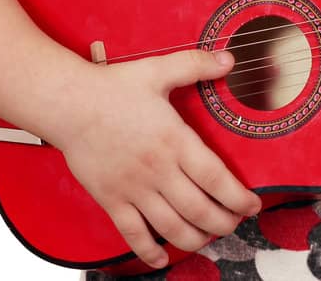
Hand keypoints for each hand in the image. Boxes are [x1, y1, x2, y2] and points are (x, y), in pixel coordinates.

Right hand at [44, 48, 263, 269]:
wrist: (68, 104)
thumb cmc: (112, 87)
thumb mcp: (158, 70)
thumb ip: (196, 65)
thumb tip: (230, 59)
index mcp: (175, 140)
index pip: (216, 178)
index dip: (239, 198)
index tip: (253, 205)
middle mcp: (158, 170)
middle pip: (200, 210)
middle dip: (224, 223)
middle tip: (236, 223)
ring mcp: (134, 189)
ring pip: (172, 228)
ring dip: (196, 239)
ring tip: (209, 237)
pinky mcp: (112, 200)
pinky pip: (134, 234)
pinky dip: (150, 252)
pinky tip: (163, 260)